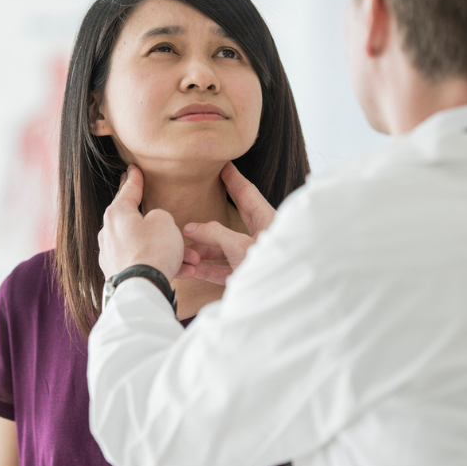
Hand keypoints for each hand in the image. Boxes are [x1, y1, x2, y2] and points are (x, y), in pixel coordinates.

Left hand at [98, 164, 183, 282]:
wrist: (143, 288)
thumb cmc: (153, 250)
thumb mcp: (165, 222)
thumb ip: (160, 216)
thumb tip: (154, 223)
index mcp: (117, 214)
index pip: (127, 191)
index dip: (134, 179)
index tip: (133, 169)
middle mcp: (110, 233)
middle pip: (139, 223)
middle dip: (164, 228)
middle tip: (176, 225)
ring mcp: (113, 256)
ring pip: (147, 247)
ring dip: (171, 251)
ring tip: (193, 258)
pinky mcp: (119, 274)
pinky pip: (146, 264)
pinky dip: (164, 265)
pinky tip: (185, 270)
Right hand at [178, 162, 275, 284]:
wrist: (282, 300)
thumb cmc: (270, 269)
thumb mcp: (239, 246)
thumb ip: (215, 234)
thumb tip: (192, 228)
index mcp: (268, 222)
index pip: (247, 193)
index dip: (233, 178)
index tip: (223, 165)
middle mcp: (262, 238)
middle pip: (233, 219)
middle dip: (213, 212)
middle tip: (202, 194)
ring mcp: (254, 258)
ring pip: (225, 248)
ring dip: (204, 248)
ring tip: (185, 246)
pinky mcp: (247, 277)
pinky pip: (224, 270)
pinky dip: (209, 269)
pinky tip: (193, 268)